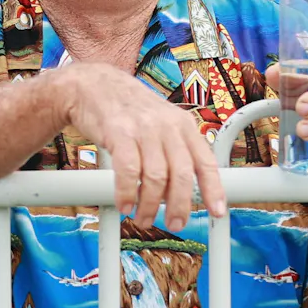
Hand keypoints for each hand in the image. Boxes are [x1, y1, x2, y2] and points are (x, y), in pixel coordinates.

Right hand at [57, 63, 226, 227]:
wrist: (91, 85)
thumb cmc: (126, 109)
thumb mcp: (160, 122)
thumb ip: (174, 150)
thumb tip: (183, 189)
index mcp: (183, 124)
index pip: (206, 161)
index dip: (214, 189)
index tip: (216, 211)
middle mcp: (167, 126)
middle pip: (182, 175)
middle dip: (179, 206)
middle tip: (174, 222)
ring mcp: (143, 128)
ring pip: (155, 177)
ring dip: (149, 205)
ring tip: (143, 216)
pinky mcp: (119, 132)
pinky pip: (128, 171)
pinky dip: (127, 193)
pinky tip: (125, 204)